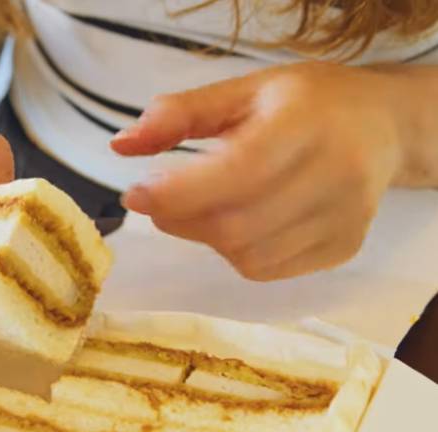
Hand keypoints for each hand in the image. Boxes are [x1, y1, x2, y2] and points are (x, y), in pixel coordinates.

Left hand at [112, 62, 407, 281]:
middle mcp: (334, 178)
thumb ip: (179, 115)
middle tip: (161, 199)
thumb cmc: (305, 103)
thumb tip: (120, 145)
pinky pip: (267, 269)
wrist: (381, 127)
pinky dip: (237, 251)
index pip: (237, 173)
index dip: (177, 192)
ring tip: (210, 202)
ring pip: (247, 256)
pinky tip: (243, 219)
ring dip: (207, 235)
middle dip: (181, 218)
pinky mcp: (342, 249)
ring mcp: (343, 221)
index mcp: (306, 126)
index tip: (135, 192)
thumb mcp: (242, 92)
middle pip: (235, 226)